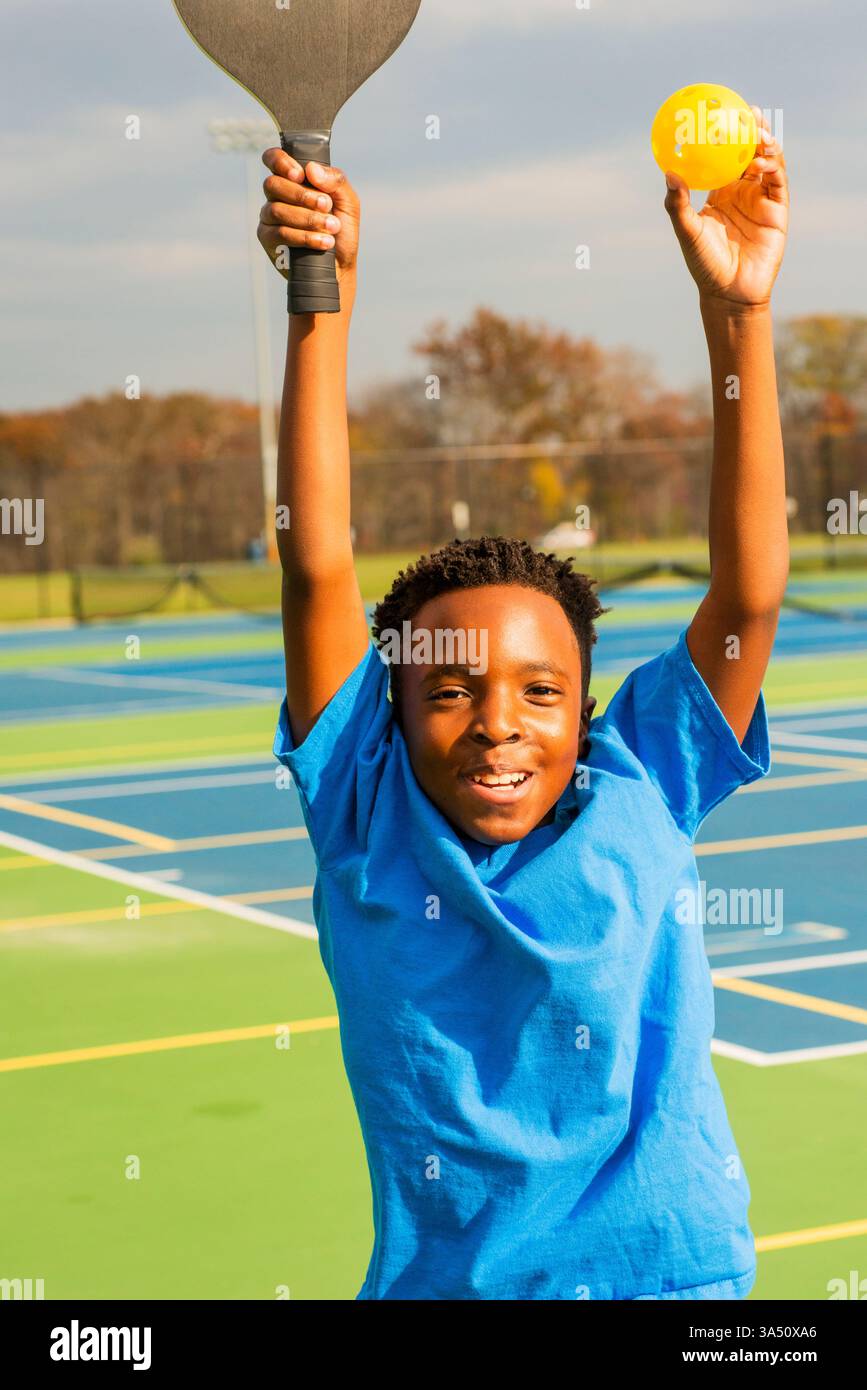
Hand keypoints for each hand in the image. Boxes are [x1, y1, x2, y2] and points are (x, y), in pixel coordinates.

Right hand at [258, 149, 360, 284]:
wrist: (341, 266)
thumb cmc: (342, 231)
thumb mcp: (348, 202)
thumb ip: (336, 180)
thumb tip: (311, 169)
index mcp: (293, 181)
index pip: (273, 159)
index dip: (281, 162)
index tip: (300, 174)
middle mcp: (277, 196)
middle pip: (273, 184)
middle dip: (302, 195)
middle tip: (327, 206)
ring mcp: (269, 218)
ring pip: (276, 210)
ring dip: (308, 218)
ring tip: (332, 227)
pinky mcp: (268, 240)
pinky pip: (279, 233)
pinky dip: (304, 237)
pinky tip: (323, 242)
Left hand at [663, 107, 788, 306]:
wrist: (730, 292)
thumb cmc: (705, 264)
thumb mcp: (688, 232)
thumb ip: (677, 205)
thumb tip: (668, 172)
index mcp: (721, 193)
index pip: (725, 157)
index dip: (725, 136)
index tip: (719, 114)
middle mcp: (743, 192)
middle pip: (751, 153)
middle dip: (752, 130)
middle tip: (747, 110)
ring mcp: (762, 200)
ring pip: (768, 163)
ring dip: (765, 144)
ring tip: (758, 130)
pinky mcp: (778, 210)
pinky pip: (777, 182)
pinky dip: (773, 166)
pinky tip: (763, 158)